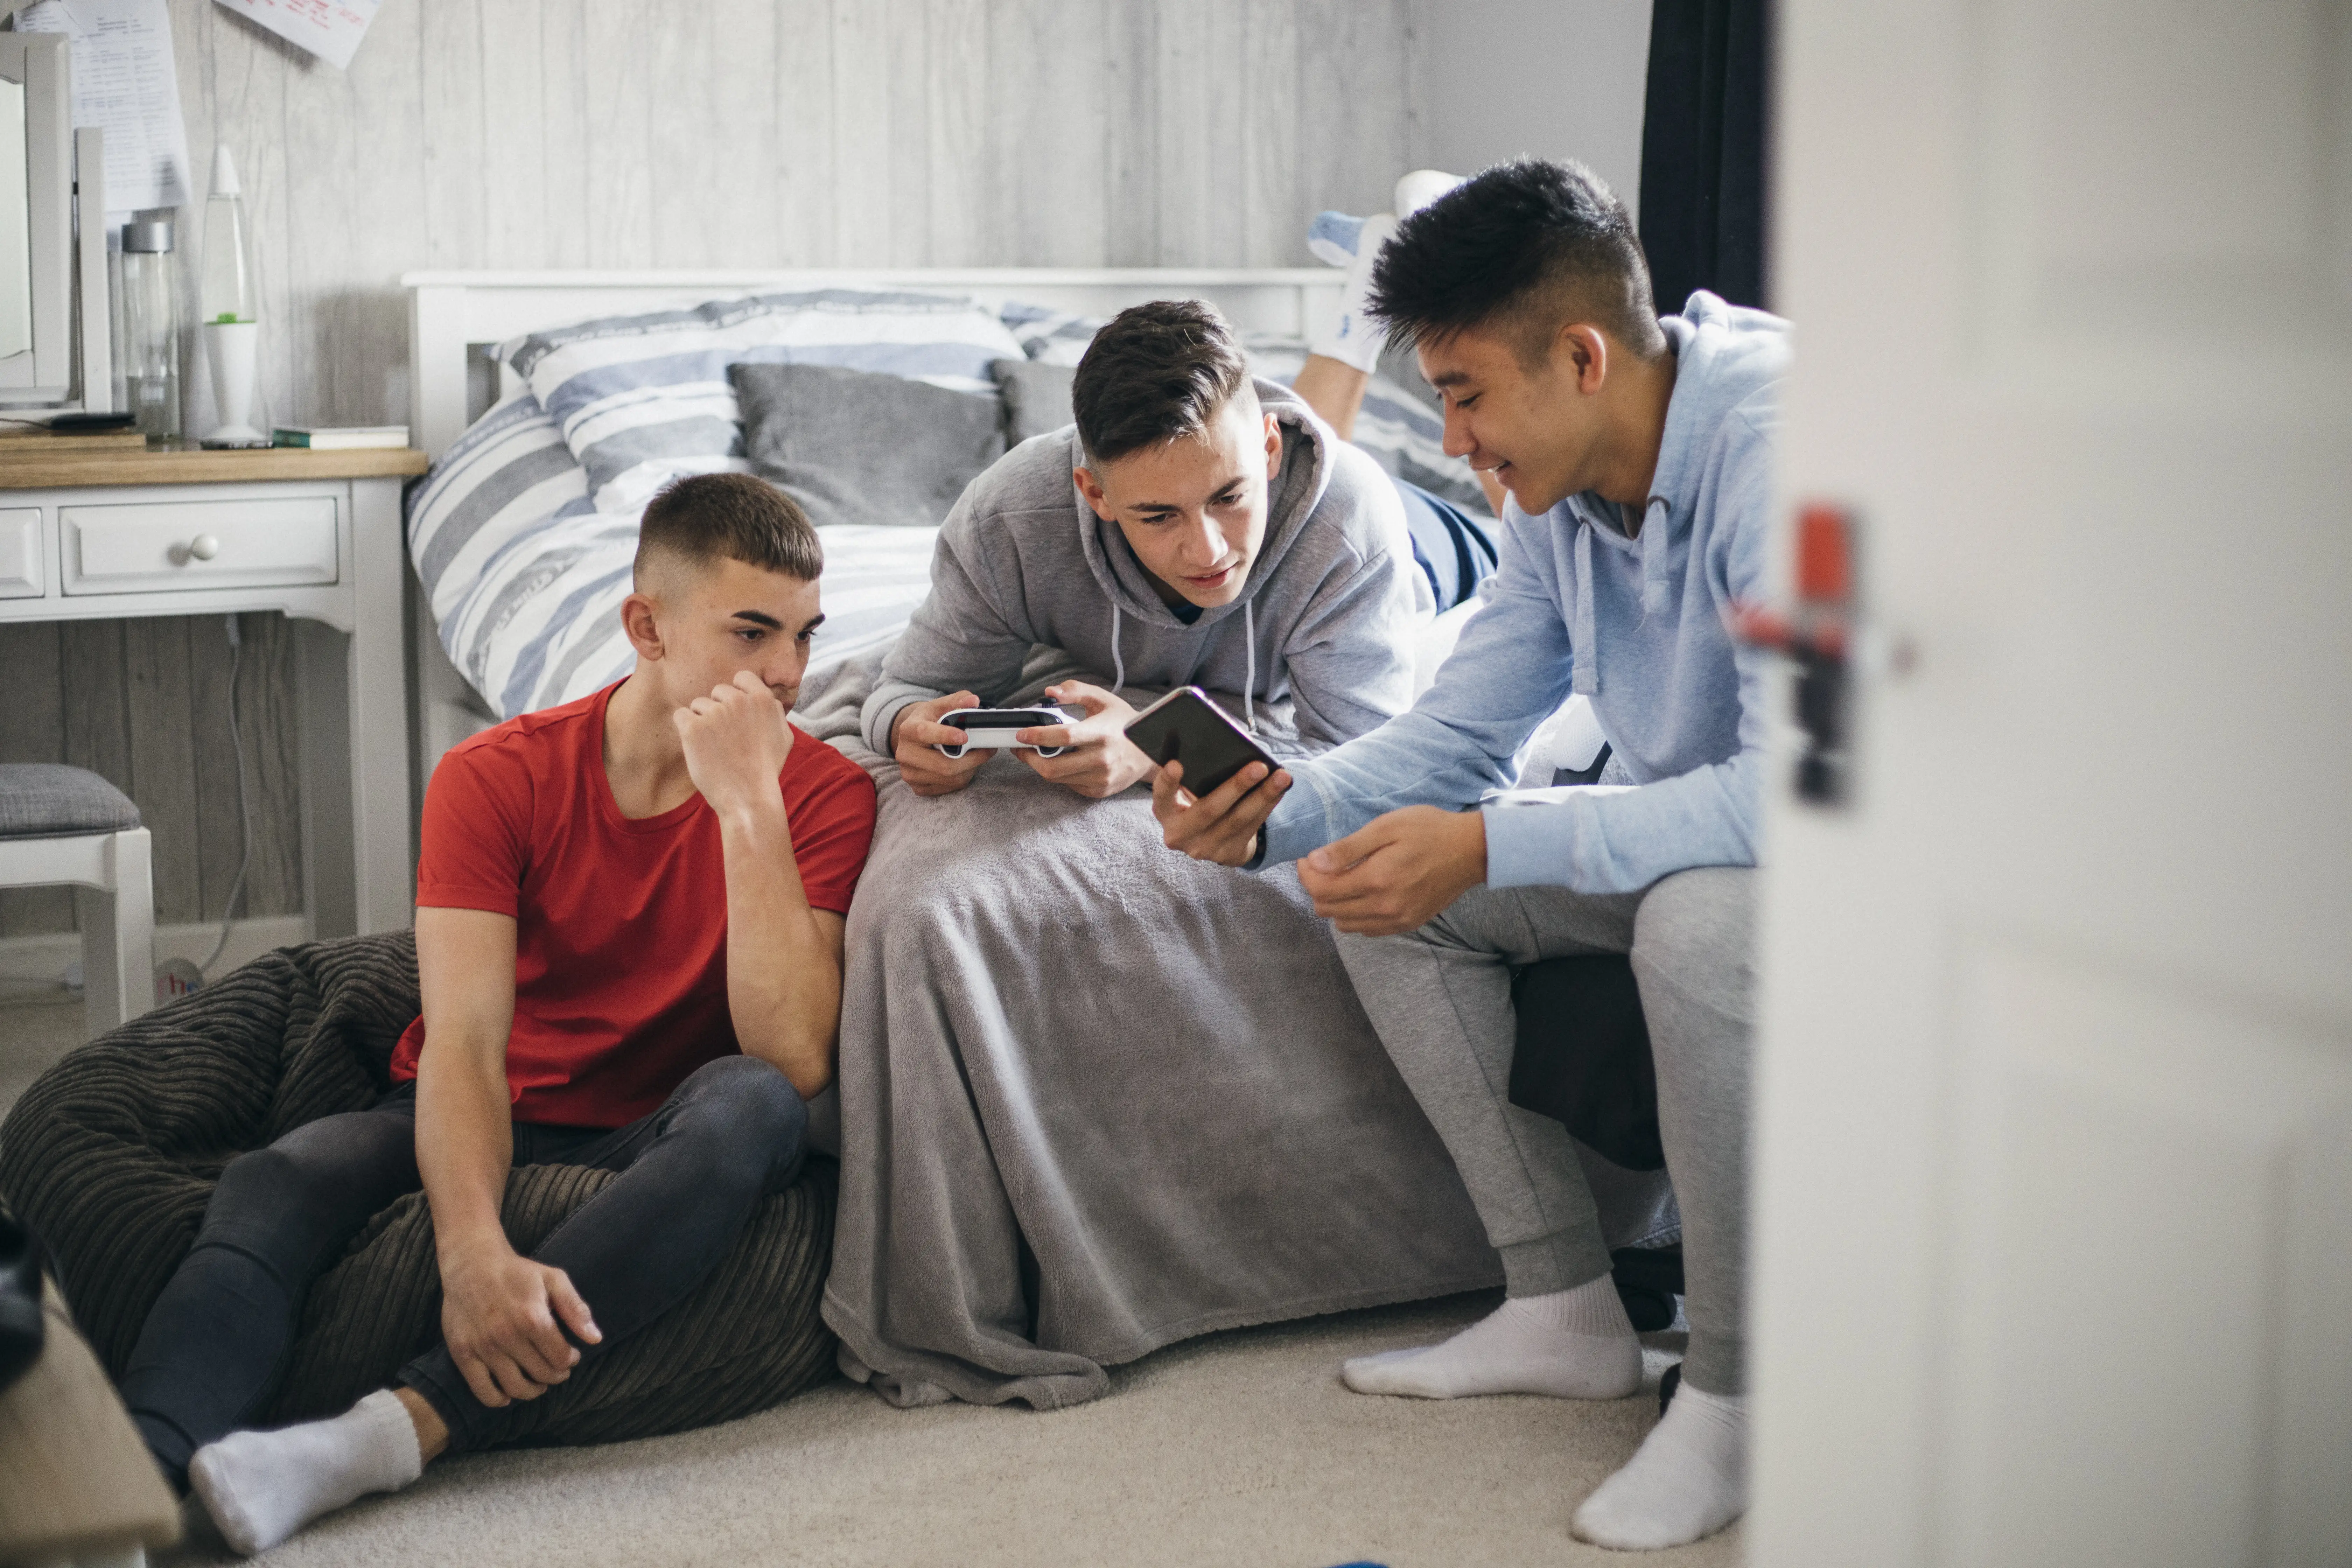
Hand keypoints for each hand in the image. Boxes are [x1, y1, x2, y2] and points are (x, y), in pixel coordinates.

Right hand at [437, 1238, 601, 1406]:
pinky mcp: (462, 1353)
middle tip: (557, 1370)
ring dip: (532, 1391)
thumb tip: (595, 1339)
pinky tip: (507, 1396)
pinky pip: (481, 1390)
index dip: (570, 1360)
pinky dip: (496, 1399)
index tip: (570, 1356)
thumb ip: (576, 1308)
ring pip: (514, 1387)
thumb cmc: (517, 1272)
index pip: (560, 1358)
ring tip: (538, 1384)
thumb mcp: (553, 1279)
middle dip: (555, 1375)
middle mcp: (507, 1336)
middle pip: (541, 1374)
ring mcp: (483, 1347)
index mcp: (532, 1318)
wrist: (472, 1264)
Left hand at [674, 670, 793, 815]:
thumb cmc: (766, 770)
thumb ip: (775, 712)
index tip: (736, 714)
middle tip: (726, 737)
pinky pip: (680, 716)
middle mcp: (738, 701)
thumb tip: (768, 698)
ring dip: (703, 722)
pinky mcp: (693, 728)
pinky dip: (685, 730)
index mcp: (762, 699)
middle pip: (717, 692)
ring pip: (698, 705)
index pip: (741, 678)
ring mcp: (714, 714)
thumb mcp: (784, 737)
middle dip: (718, 710)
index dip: (736, 694)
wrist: (748, 798)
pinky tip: (698, 747)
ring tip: (714, 747)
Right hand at [893, 691, 993, 796]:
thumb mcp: (939, 706)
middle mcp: (905, 754)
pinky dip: (962, 777)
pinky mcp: (918, 788)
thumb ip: (957, 700)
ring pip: (949, 779)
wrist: (913, 739)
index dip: (945, 736)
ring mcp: (910, 774)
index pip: (924, 733)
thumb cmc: (929, 721)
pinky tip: (964, 766)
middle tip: (988, 750)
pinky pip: (948, 787)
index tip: (964, 737)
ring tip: (977, 756)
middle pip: (942, 765)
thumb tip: (973, 701)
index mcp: (908, 730)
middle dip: (970, 759)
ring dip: (969, 768)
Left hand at [1013, 681, 1155, 798]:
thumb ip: (1075, 691)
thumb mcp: (1102, 699)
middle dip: (1029, 758)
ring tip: (1035, 753)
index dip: (1038, 736)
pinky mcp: (1099, 791)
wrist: (1149, 752)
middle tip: (1021, 747)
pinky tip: (1062, 762)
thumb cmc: (1123, 723)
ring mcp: (1101, 778)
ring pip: (1057, 778)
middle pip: (1054, 767)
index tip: (1021, 734)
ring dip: (1041, 766)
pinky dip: (1060, 774)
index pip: (1063, 737)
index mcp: (1102, 733)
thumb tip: (1049, 693)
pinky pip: (1068, 785)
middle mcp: (1102, 759)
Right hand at [1150, 756, 1291, 866]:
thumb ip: (1196, 776)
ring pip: (1237, 821)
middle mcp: (1180, 835)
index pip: (1161, 798)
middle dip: (1237, 786)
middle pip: (1209, 810)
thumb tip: (1229, 750)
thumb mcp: (1189, 792)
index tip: (1176, 764)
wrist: (1210, 840)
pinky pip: (1251, 828)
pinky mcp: (1227, 856)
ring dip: (1263, 797)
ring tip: (1281, 777)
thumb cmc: (1198, 801)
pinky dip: (1268, 806)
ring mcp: (1204, 849)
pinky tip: (1280, 791)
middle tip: (1259, 766)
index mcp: (1165, 813)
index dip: (1167, 782)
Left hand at [1296, 805, 1486, 934]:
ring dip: (1334, 903)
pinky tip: (1363, 893)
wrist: (1471, 851)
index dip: (1306, 873)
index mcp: (1376, 879)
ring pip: (1344, 924)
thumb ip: (1348, 848)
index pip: (1320, 889)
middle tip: (1322, 866)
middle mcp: (1384, 907)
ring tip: (1343, 879)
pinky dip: (1355, 915)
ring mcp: (1396, 920)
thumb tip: (1314, 862)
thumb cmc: (1429, 830)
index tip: (1308, 857)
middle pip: (1327, 910)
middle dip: (1316, 887)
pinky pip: (1366, 929)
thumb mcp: (1386, 826)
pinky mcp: (1407, 924)